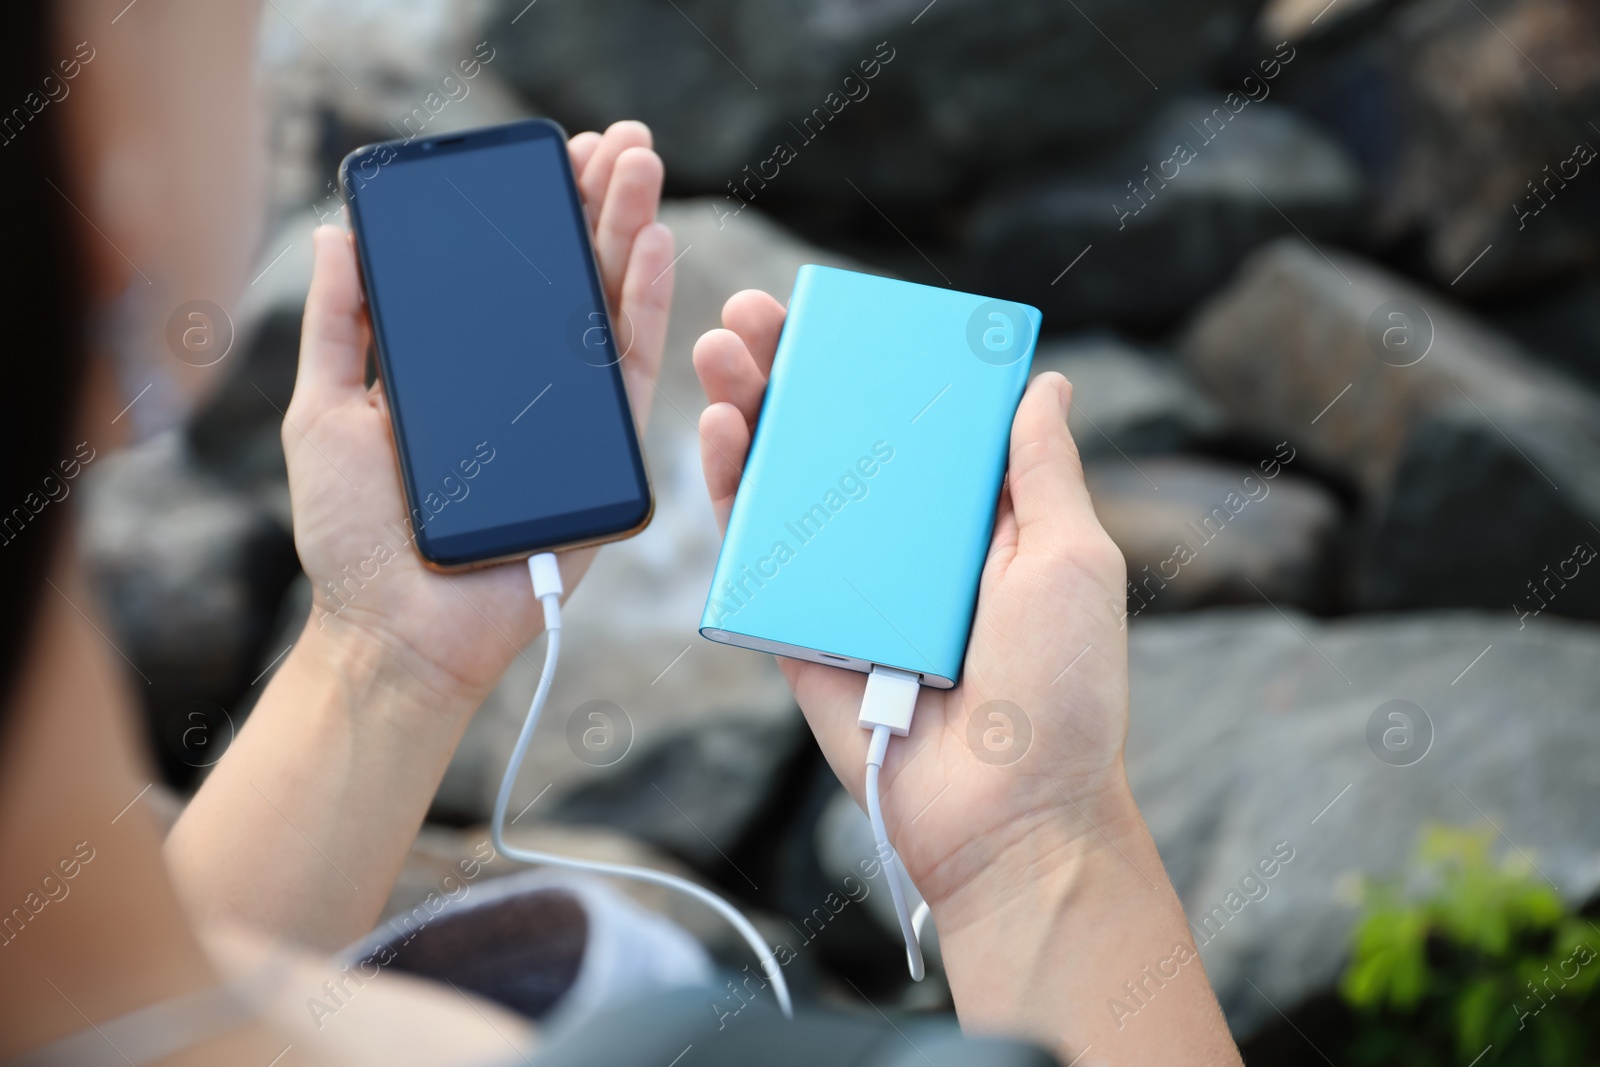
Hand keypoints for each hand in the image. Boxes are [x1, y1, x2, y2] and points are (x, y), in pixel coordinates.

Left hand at [285, 122, 674, 707]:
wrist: (397, 633)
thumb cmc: (353, 539)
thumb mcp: (324, 412)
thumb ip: (339, 326)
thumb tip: (339, 231)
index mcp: (460, 372)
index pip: (505, 276)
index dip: (530, 213)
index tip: (548, 157)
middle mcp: (521, 389)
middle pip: (566, 279)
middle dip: (593, 203)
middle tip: (616, 141)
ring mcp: (566, 423)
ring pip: (605, 312)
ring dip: (627, 231)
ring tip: (640, 163)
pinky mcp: (601, 461)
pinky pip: (627, 375)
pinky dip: (642, 306)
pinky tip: (648, 243)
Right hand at [692, 290, 1135, 918]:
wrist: (1009, 819)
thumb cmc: (1062, 693)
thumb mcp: (1073, 562)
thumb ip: (1044, 472)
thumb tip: (1042, 384)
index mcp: (974, 522)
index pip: (914, 422)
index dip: (876, 365)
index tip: (840, 312)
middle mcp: (905, 547)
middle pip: (837, 441)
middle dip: (792, 373)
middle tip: (752, 314)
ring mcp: (847, 587)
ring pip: (787, 489)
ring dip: (749, 414)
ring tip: (721, 351)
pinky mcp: (799, 634)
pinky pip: (759, 560)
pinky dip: (733, 498)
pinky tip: (721, 436)